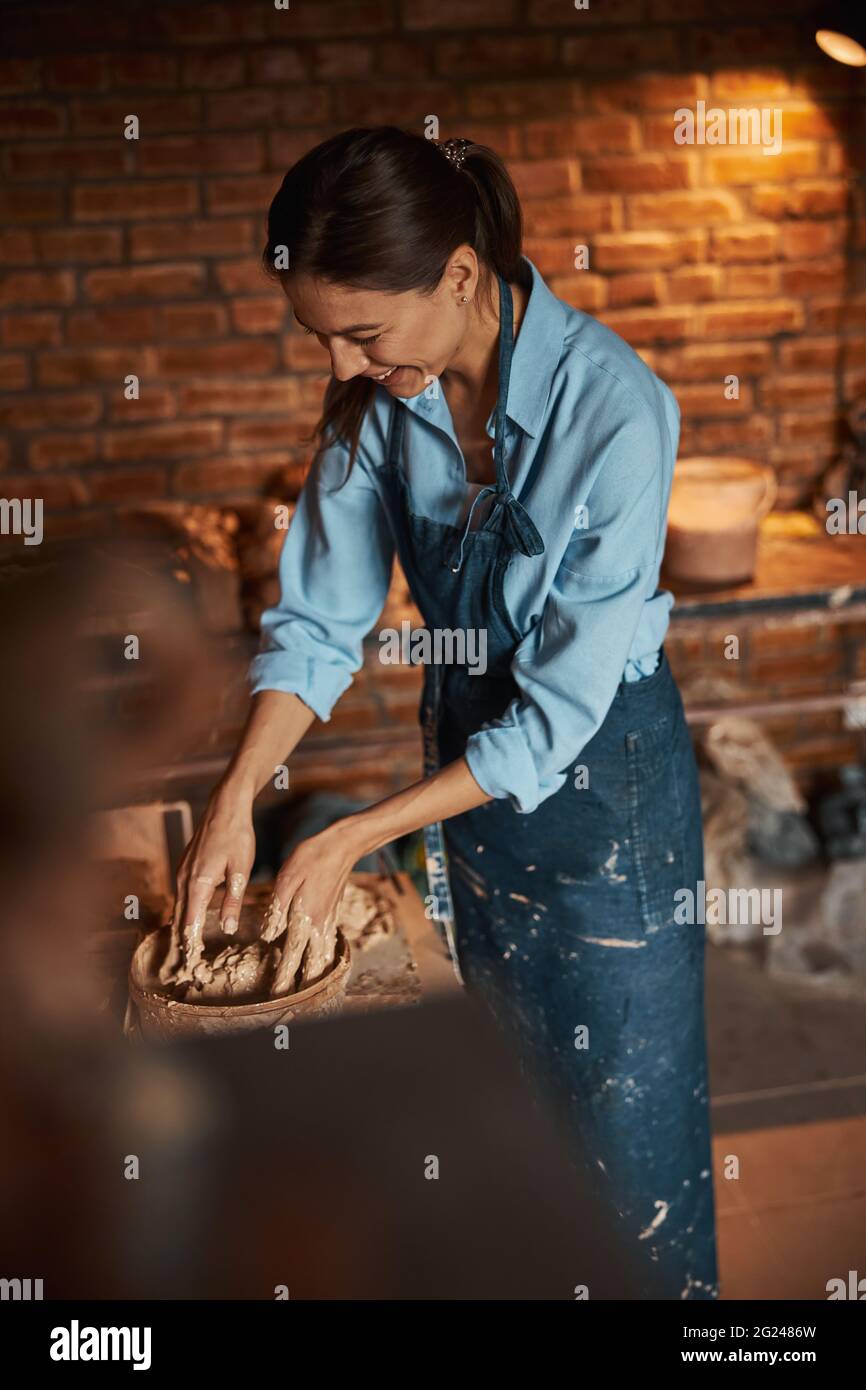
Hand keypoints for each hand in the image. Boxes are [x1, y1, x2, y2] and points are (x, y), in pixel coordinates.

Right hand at [162, 782, 255, 983]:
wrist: (225, 807)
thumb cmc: (237, 837)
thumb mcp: (241, 871)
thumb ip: (233, 901)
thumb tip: (228, 928)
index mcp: (198, 883)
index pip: (190, 921)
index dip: (190, 943)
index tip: (190, 963)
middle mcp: (185, 879)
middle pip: (180, 917)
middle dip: (182, 939)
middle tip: (185, 963)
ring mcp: (182, 871)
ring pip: (179, 905)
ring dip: (182, 925)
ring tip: (186, 947)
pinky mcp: (186, 865)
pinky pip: (182, 893)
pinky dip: (184, 909)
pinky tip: (190, 918)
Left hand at [261, 818, 366, 993]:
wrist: (343, 845)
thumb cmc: (312, 857)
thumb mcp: (287, 879)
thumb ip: (277, 910)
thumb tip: (269, 935)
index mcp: (304, 916)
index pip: (292, 954)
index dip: (284, 975)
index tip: (277, 992)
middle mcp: (319, 923)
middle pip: (314, 962)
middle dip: (304, 981)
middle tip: (293, 994)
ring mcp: (330, 918)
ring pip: (324, 954)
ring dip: (316, 971)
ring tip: (308, 984)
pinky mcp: (334, 911)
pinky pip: (330, 941)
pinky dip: (325, 955)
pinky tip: (321, 957)